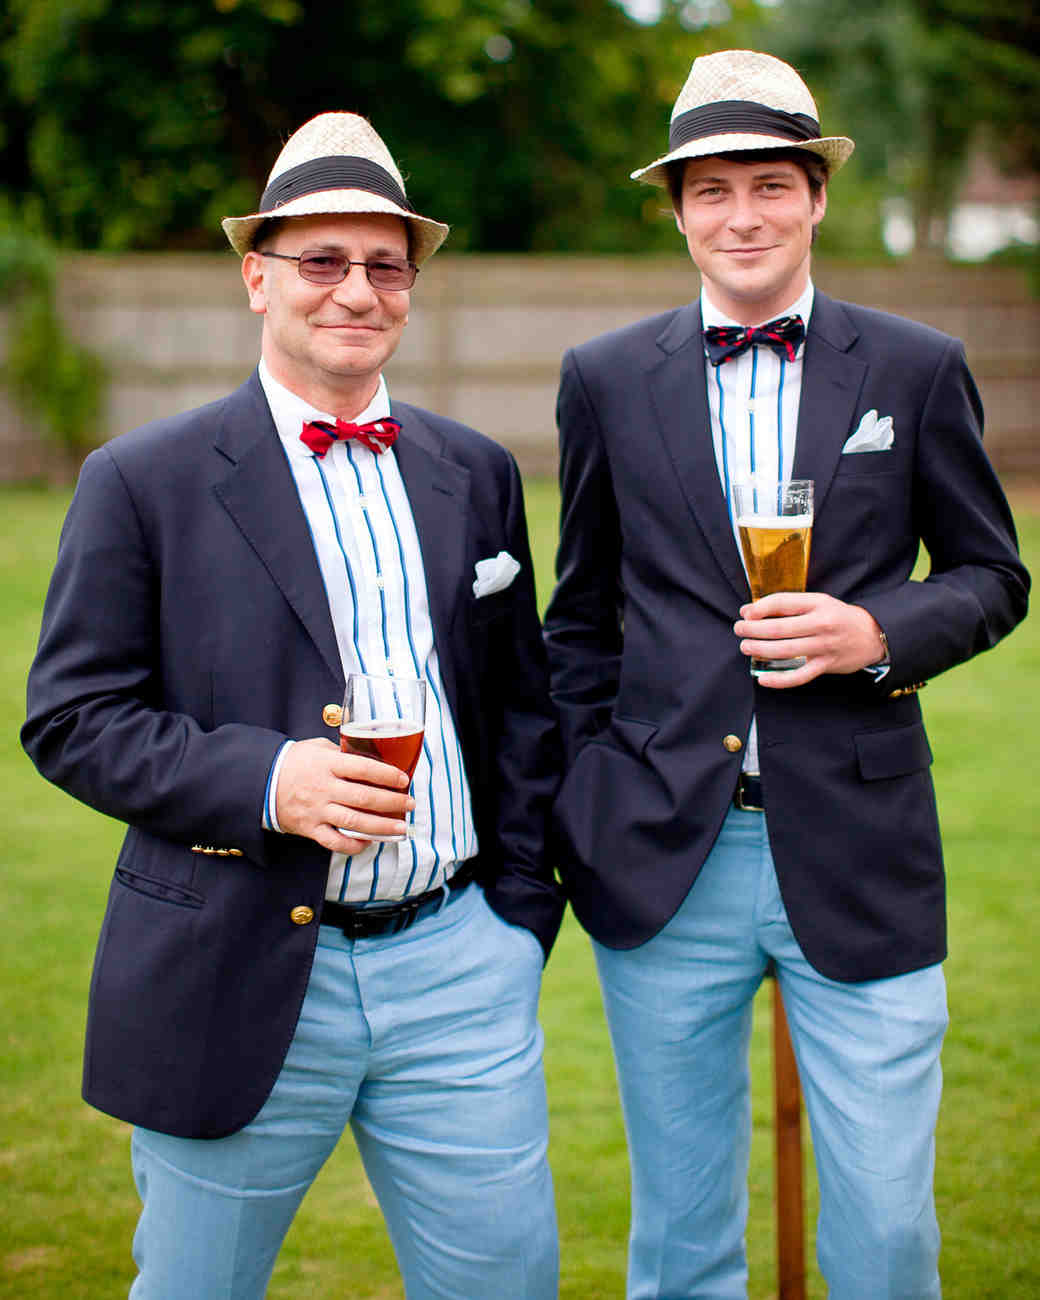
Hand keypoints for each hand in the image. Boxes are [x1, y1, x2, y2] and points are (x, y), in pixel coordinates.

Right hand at [275, 737, 414, 851]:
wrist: (261, 782)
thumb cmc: (294, 762)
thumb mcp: (317, 748)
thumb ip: (341, 752)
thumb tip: (369, 754)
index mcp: (327, 764)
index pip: (363, 768)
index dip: (387, 775)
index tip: (404, 779)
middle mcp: (324, 788)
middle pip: (364, 798)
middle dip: (392, 802)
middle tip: (410, 804)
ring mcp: (317, 810)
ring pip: (354, 822)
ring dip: (381, 827)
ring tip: (401, 828)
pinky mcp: (310, 828)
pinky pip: (335, 842)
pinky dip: (354, 845)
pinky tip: (369, 842)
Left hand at [733, 592, 886, 688]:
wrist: (872, 635)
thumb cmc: (839, 617)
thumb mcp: (818, 603)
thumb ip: (788, 606)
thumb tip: (752, 611)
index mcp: (818, 604)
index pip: (783, 602)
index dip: (760, 608)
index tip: (745, 613)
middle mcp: (821, 624)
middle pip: (779, 628)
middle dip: (753, 629)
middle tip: (739, 630)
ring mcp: (823, 647)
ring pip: (785, 650)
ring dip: (759, 649)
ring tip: (746, 647)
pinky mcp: (825, 666)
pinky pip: (799, 677)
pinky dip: (779, 680)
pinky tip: (762, 678)